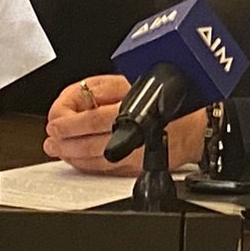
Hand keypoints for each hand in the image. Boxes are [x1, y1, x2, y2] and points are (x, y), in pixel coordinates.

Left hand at [43, 75, 207, 173]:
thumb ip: (102, 89)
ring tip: (59, 150)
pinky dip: (88, 166)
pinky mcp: (137, 168)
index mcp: (130, 110)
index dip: (67, 124)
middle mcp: (132, 136)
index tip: (55, 124)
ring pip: (94, 161)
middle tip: (51, 140)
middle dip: (64, 144)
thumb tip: (76, 99)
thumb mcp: (133, 80)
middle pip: (88, 144)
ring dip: (72, 157)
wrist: (197, 126)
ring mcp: (134, 155)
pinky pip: (106, 170)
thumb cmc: (168, 100)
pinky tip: (79, 160)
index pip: (89, 120)